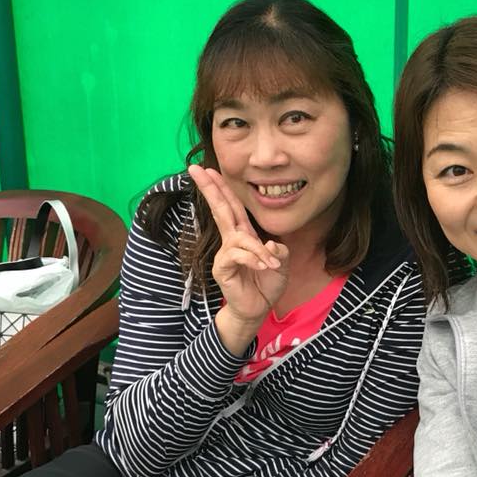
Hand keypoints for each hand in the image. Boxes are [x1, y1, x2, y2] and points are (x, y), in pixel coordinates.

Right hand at [188, 165, 289, 352]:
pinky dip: (254, 259)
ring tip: (271, 264)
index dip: (222, 188)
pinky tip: (264, 267)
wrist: (258, 308)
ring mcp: (225, 254)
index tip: (208, 169)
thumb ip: (278, 249)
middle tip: (195, 168)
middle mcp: (231, 240)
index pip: (232, 206)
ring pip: (240, 238)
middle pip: (220, 209)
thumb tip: (269, 243)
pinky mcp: (222, 268)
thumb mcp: (281, 262)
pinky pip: (239, 255)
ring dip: (258, 250)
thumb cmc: (267, 282)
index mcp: (243, 234)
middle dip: (210, 188)